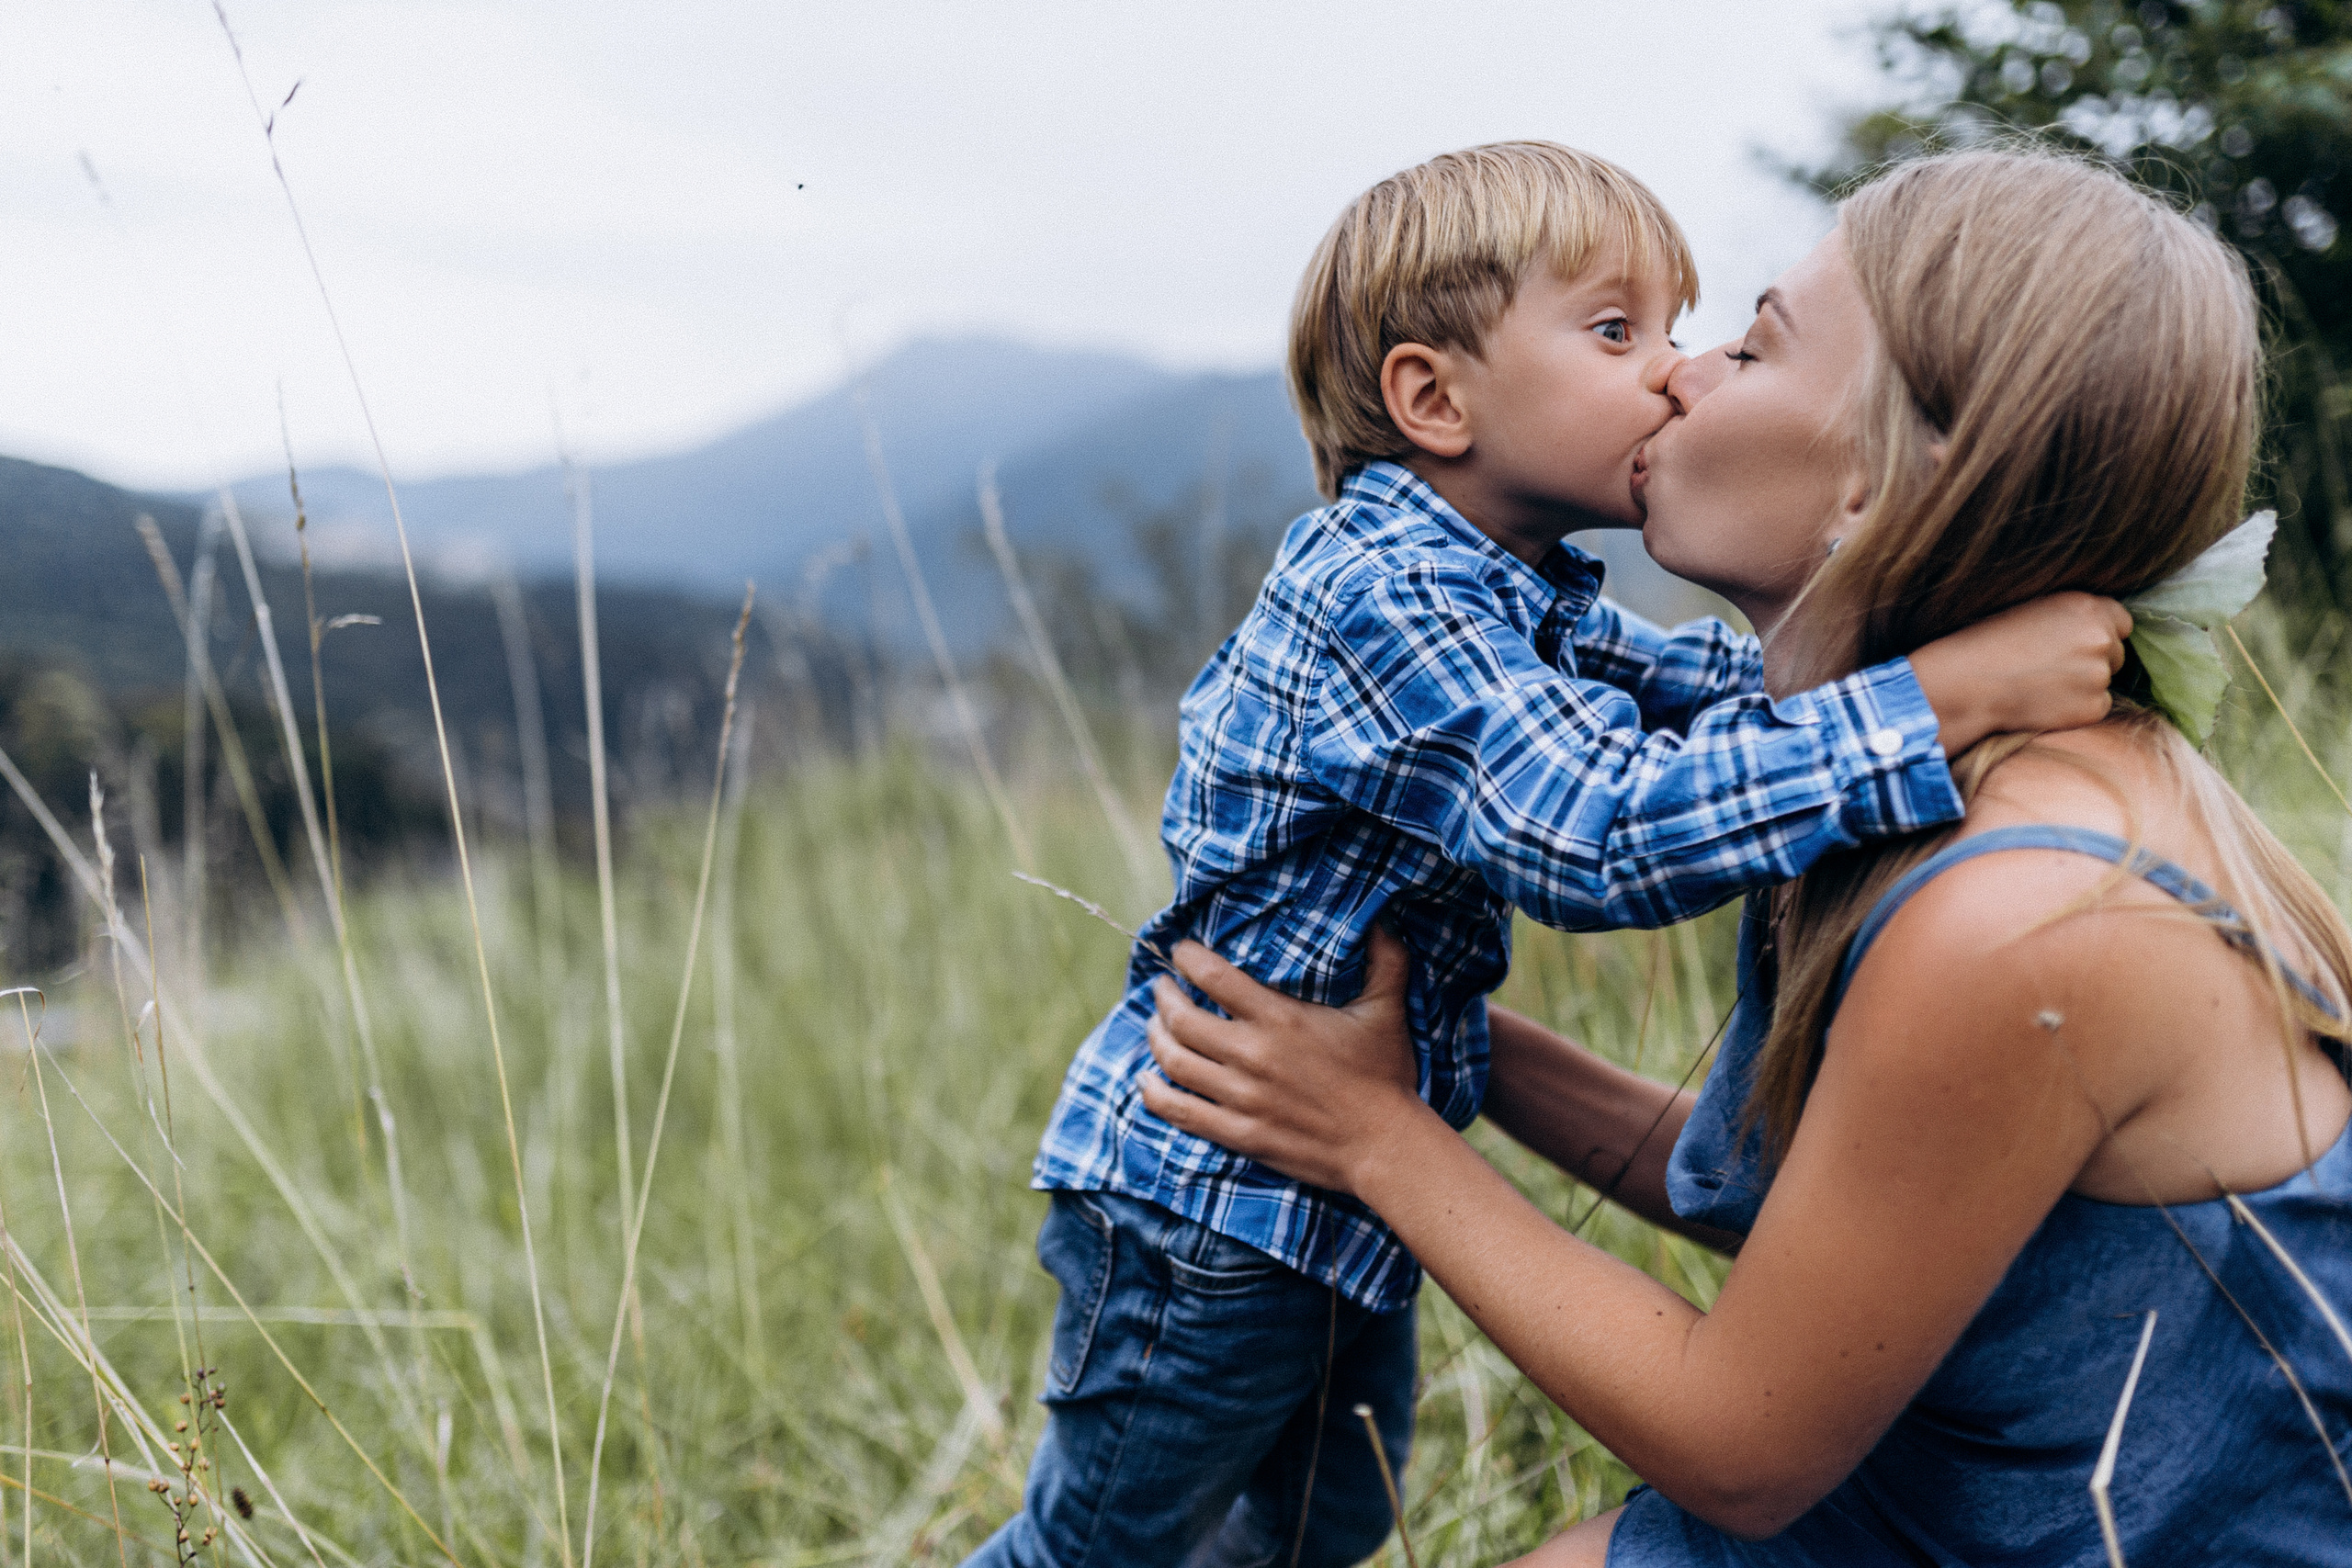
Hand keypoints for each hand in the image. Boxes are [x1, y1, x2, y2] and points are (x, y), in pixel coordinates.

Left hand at [1141, 927, 1424, 1194]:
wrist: (1385, 1146)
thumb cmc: (1385, 1077)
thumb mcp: (1386, 1012)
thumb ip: (1385, 961)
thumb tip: (1382, 920)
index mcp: (1280, 1018)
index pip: (1213, 977)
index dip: (1187, 958)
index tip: (1179, 952)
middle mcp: (1252, 1054)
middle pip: (1181, 1018)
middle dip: (1163, 997)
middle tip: (1162, 987)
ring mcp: (1241, 1097)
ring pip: (1174, 1061)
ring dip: (1155, 1038)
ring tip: (1154, 1025)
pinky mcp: (1238, 1133)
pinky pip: (1180, 1111)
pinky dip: (1155, 1093)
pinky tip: (1147, 1082)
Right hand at [1908, 591, 2130, 753]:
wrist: (1969, 684)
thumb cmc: (1988, 642)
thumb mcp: (2033, 608)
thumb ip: (2072, 615)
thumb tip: (2098, 626)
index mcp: (2086, 606)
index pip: (2121, 621)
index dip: (2101, 633)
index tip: (2077, 644)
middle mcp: (2100, 637)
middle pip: (2117, 653)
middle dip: (2094, 660)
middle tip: (2054, 668)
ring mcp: (2099, 674)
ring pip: (2106, 681)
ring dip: (2084, 685)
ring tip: (2043, 685)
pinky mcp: (2093, 707)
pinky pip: (2098, 707)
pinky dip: (2078, 709)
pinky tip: (2045, 702)